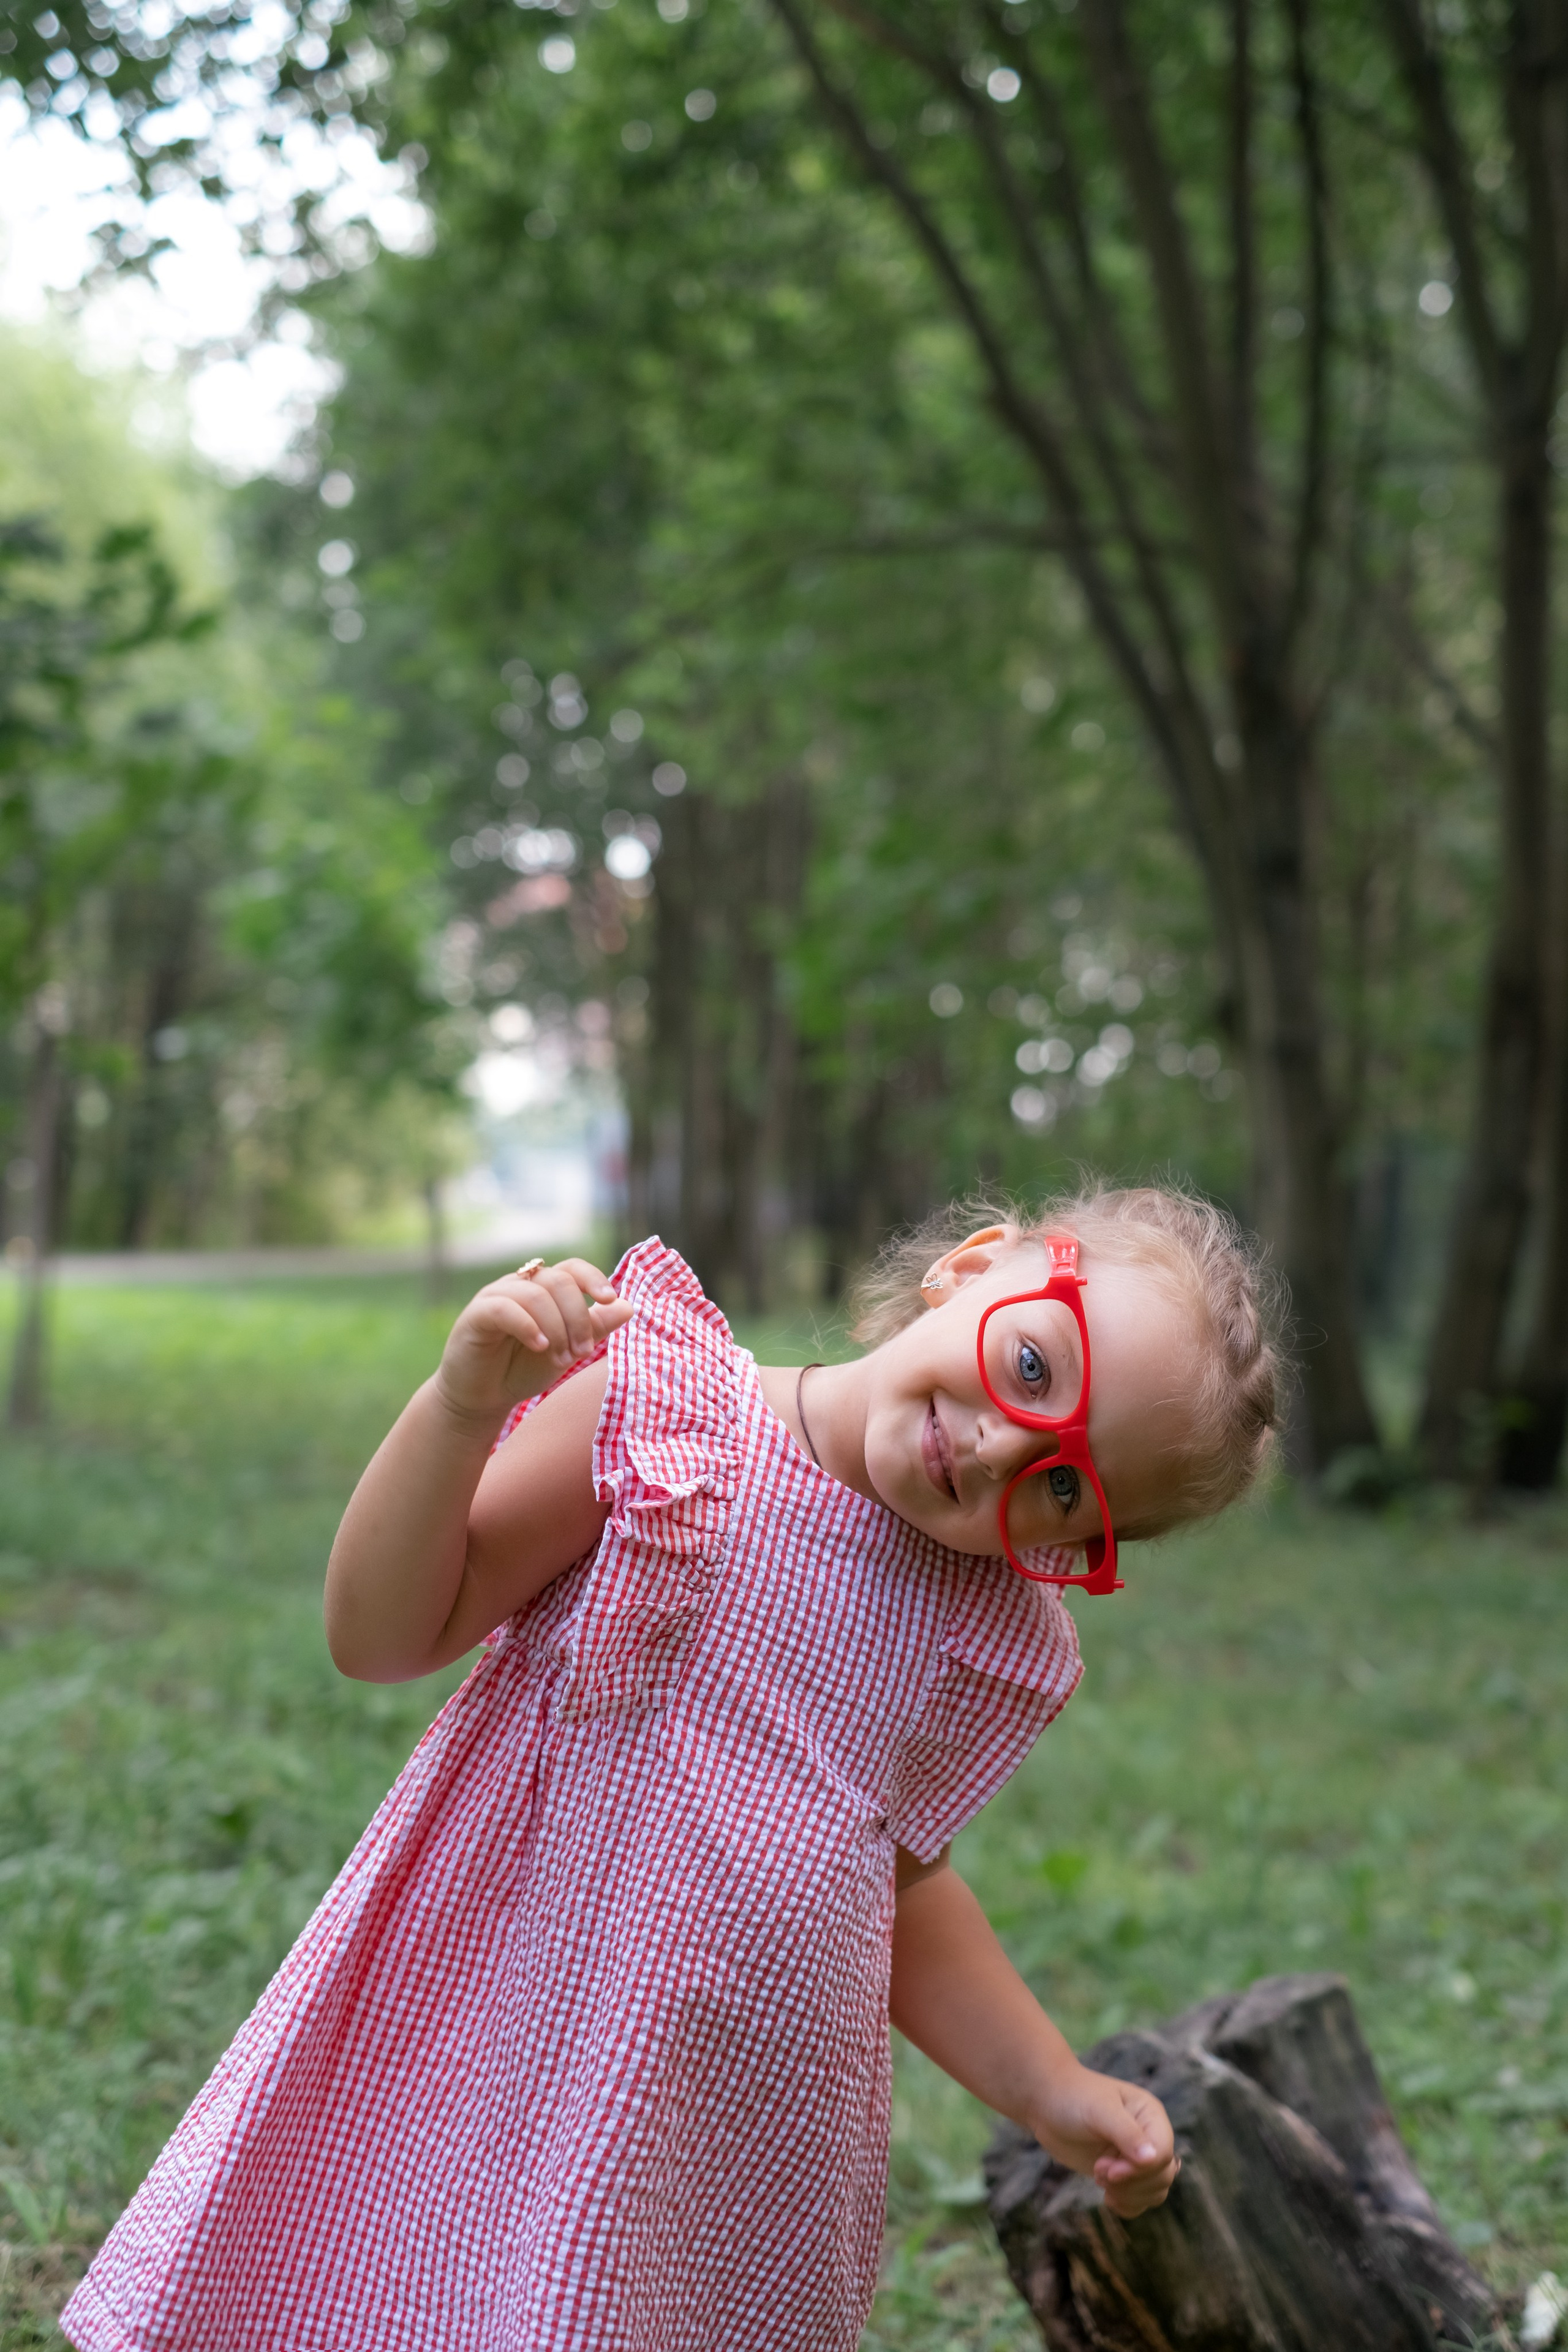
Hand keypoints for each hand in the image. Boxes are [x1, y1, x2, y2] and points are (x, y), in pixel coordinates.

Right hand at [434, 1258, 633, 1423]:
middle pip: (559, 1281)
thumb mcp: (566, 1350)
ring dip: (557, 1328)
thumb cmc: (522, 1370)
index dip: (594, 1279)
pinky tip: (540, 1347)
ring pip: (536, 1295)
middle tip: (581, 1353)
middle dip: (578, 1317)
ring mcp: (496, 1296)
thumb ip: (594, 1328)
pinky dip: (528, 1326)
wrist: (481, 1398)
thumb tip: (628, 1306)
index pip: (572, 1269)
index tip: (609, 1300)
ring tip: (561, 1359)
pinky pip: (505, 1308)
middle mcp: (520, 1285)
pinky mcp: (476, 1315)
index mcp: (543, 1289)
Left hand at [1027, 2062, 1178, 2219]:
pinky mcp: (1126, 2174)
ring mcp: (1138, 2157)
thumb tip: (1153, 2158)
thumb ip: (1126, 2133)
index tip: (1108, 2170)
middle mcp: (1151, 2136)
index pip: (1162, 2153)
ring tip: (1099, 2176)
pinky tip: (1108, 2198)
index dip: (1139, 2169)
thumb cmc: (1073, 2099)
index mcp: (1151, 2115)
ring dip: (1128, 2194)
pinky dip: (1128, 2205)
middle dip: (1130, 2182)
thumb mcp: (1098, 2110)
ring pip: (1155, 2191)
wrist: (1049, 2105)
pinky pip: (1142, 2200)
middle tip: (1098, 2170)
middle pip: (1162, 2176)